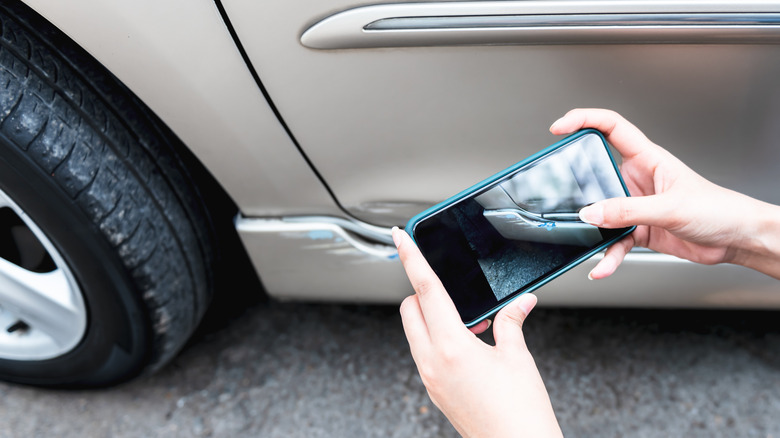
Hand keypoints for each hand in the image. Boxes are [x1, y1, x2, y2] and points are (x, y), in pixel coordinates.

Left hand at [393, 227, 561, 437]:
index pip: (426, 289)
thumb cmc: (520, 411)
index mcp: (451, 347)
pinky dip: (437, 338)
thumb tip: (520, 302)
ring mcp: (430, 378)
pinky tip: (467, 343)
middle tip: (449, 286)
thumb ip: (511, 322)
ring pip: (415, 331)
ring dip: (431, 316)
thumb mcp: (517, 357)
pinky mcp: (435, 391)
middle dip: (423, 290)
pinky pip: (424, 352)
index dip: (412, 258)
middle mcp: (432, 362)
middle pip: (411, 309)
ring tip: (468, 321)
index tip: (401, 236)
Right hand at [550, 108, 779, 279]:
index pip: (610, 127)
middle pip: (596, 173)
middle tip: (561, 194)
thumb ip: (628, 210)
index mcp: (648, 159)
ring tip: (585, 238)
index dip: (583, 120)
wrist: (736, 239)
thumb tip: (592, 213)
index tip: (560, 128)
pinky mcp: (638, 229)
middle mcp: (637, 179)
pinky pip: (613, 241)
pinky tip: (602, 266)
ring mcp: (635, 205)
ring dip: (592, 229)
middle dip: (577, 185)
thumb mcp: (670, 207)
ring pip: (601, 213)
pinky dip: (606, 256)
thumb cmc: (719, 210)